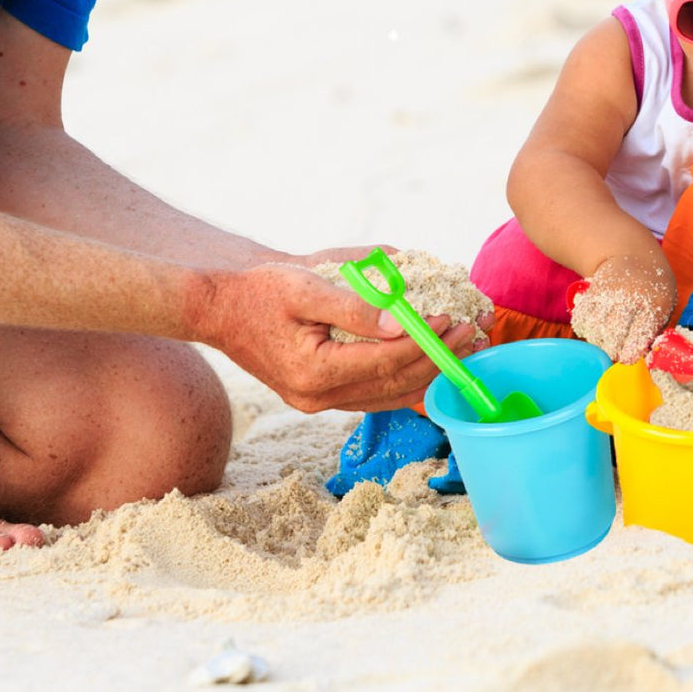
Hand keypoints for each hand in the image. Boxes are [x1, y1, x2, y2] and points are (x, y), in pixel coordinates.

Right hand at [196, 263, 482, 412]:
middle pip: (394, 383)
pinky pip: (375, 397)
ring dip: (429, 373)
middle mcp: (317, 398)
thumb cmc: (260, 290)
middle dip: (437, 358)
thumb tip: (400, 323)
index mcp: (313, 372)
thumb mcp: (304, 286)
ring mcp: (319, 404)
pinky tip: (431, 367)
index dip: (425, 341)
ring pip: (388, 396)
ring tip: (462, 349)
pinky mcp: (322, 399)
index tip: (452, 318)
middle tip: (471, 333)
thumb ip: (353, 308)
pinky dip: (406, 382)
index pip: (386, 361)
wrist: (221, 309)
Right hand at [569, 255, 676, 364]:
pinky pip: (583, 315)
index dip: (631, 352)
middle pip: (615, 331)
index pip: (640, 333)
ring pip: (596, 325)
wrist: (635, 257)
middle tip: (614, 354)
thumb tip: (642, 361)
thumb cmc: (653, 293)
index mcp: (655, 304)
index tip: (626, 359)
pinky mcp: (594, 290)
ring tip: (604, 342)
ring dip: (598, 340)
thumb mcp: (664, 308)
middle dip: (612, 349)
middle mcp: (631, 296)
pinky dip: (584, 327)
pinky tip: (591, 330)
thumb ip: (654, 334)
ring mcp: (610, 291)